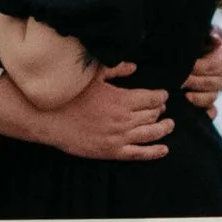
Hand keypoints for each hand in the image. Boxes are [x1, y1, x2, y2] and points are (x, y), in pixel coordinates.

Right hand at [42, 66, 171, 161]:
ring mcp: (119, 137)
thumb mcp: (93, 76)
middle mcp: (125, 119)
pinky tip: (164, 149)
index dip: (160, 96)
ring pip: (151, 134)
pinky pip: (139, 154)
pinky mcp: (112, 152)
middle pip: (153, 115)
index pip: (152, 98)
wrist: (51, 120)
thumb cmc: (71, 95)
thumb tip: (134, 67)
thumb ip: (116, 70)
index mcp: (122, 99)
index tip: (163, 95)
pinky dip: (154, 152)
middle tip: (162, 108)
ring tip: (170, 125)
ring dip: (164, 129)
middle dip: (161, 110)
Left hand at [183, 24, 221, 115]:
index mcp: (219, 61)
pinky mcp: (209, 102)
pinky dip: (208, 113)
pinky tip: (202, 114)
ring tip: (185, 96)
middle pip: (210, 84)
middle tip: (177, 82)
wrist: (195, 52)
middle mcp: (220, 77)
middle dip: (193, 83)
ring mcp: (215, 90)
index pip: (210, 67)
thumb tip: (216, 39)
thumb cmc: (198, 41)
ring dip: (199, 99)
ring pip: (211, 98)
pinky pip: (213, 111)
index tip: (182, 68)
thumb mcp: (205, 33)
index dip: (196, 68)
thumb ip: (212, 33)